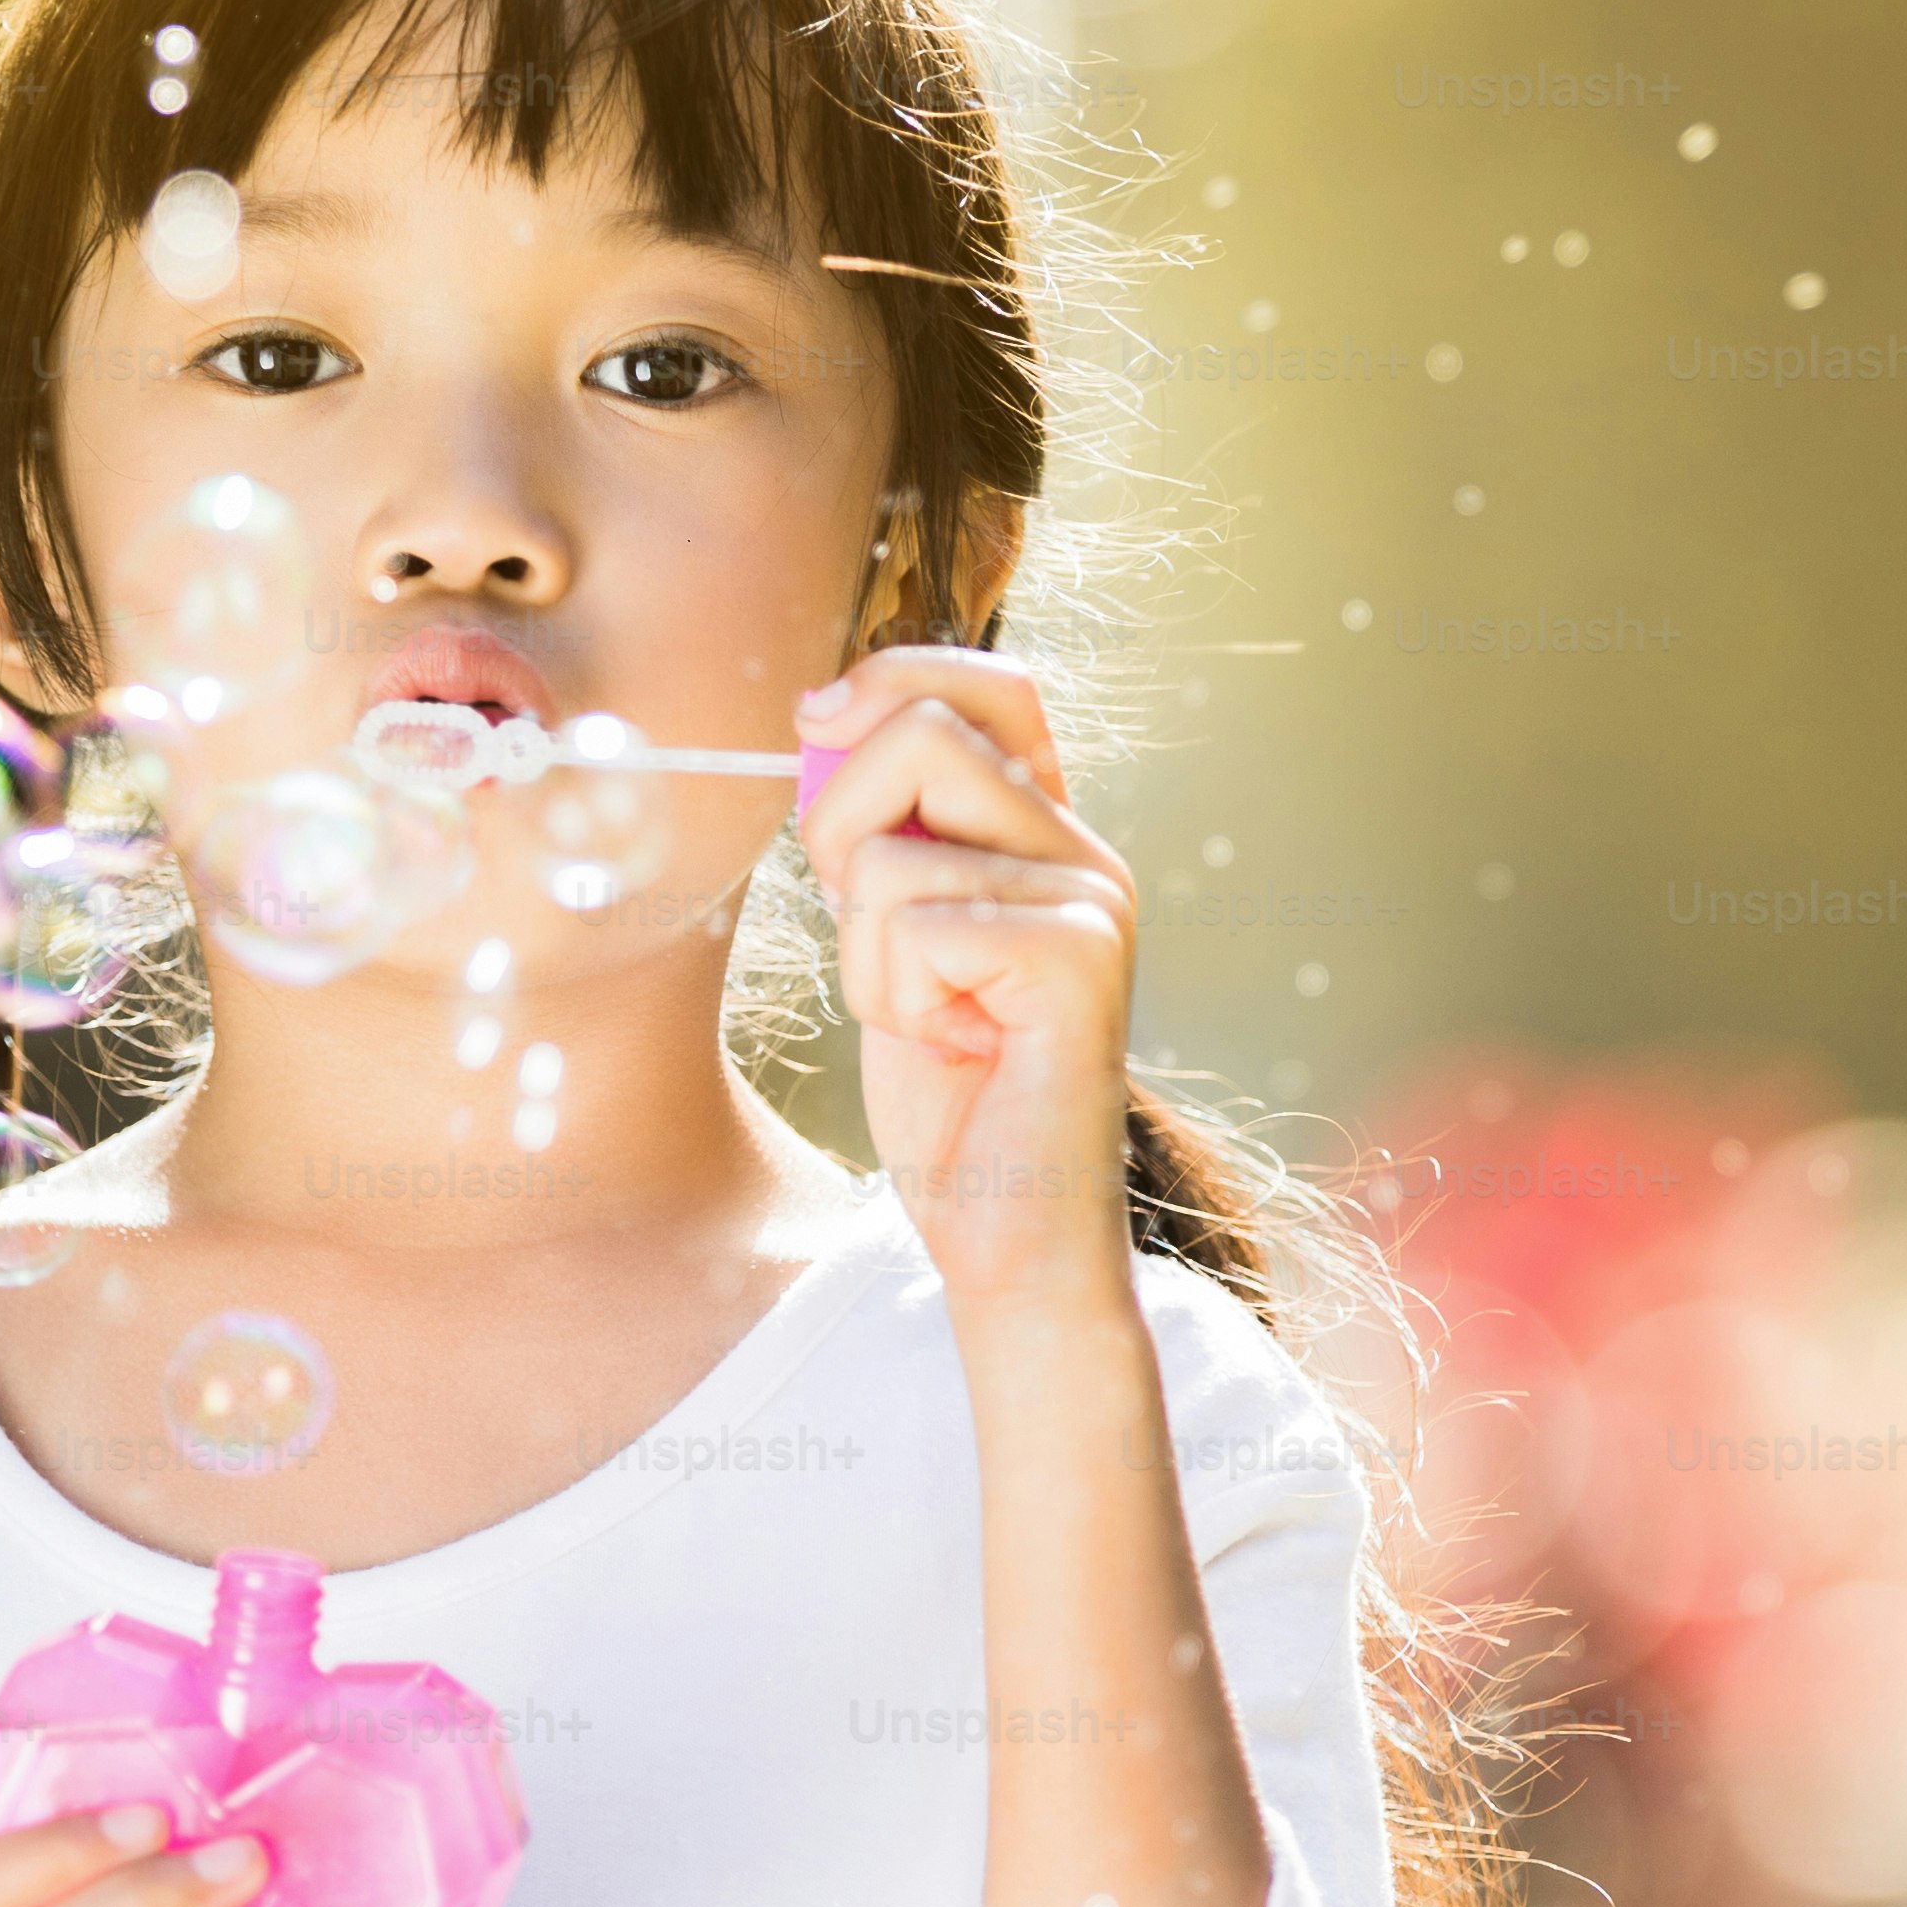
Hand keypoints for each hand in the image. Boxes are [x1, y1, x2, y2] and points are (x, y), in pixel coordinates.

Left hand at [797, 647, 1143, 1314]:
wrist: (1008, 1228)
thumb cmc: (949, 1092)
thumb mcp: (890, 931)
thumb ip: (880, 827)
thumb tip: (824, 712)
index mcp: (1047, 834)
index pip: (990, 684)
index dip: (893, 677)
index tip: (815, 719)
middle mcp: (1083, 851)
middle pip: (921, 736)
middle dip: (839, 829)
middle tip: (870, 934)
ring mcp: (1091, 899)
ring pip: (893, 850)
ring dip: (866, 951)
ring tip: (929, 1015)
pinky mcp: (1076, 956)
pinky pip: (913, 927)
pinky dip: (893, 996)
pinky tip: (951, 1046)